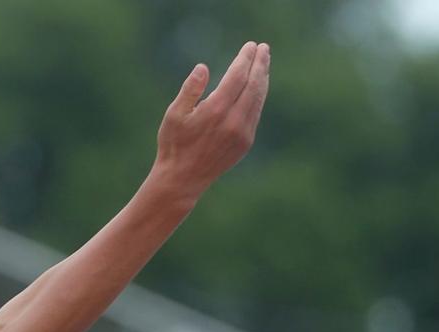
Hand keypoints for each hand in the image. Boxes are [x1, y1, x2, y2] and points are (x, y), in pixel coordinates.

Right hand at [152, 41, 270, 196]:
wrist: (182, 179)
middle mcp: (233, 120)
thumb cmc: (174, 144)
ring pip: (258, 99)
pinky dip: (258, 96)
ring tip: (264, 64)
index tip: (250, 46)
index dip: (245, 59)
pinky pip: (255, 113)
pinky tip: (256, 88)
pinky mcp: (245, 143)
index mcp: (216, 110)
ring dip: (262, 79)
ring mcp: (242, 133)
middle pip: (254, 84)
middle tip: (264, 49)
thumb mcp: (174, 114)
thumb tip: (203, 67)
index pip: (238, 76)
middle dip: (260, 64)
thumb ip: (190, 89)